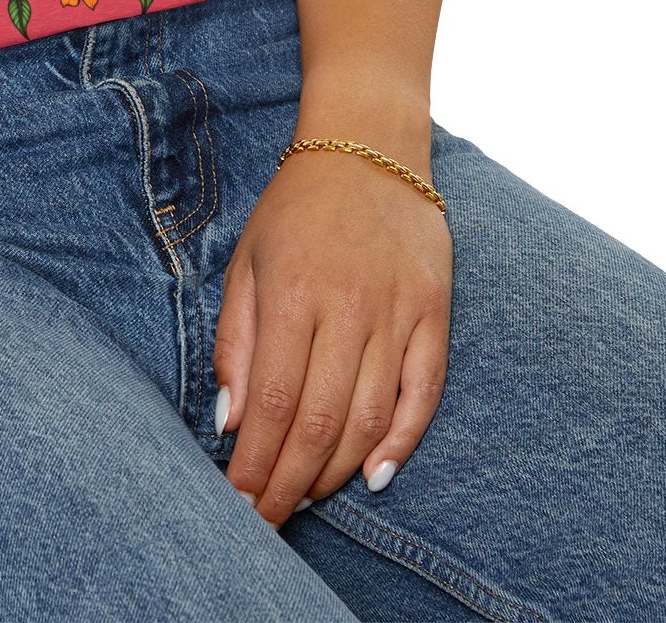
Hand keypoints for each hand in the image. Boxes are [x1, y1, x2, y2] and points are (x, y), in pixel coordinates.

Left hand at [213, 141, 452, 525]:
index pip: (273, 401)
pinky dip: (402, 441)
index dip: (256, 462)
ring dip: (337, 470)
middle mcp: (348, 307)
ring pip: (370, 417)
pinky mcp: (435, 313)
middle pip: (320, 421)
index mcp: (293, 293)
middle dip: (290, 482)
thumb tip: (230, 420)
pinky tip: (375, 475)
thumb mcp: (247, 261)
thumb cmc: (296, 208)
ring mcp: (397, 312)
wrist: (368, 147)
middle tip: (269, 519)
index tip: (239, 501)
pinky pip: (424, 393)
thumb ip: (236, 341)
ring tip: (308, 498)